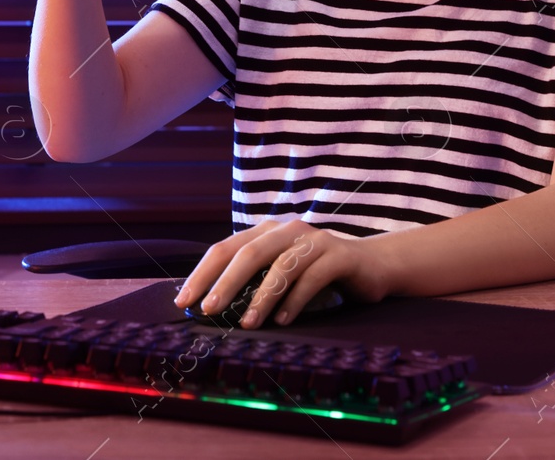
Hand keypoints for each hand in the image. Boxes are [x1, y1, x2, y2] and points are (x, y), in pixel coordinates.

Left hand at [171, 219, 392, 329]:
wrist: (371, 266)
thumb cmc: (316, 274)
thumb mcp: (280, 274)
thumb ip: (252, 282)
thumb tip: (209, 308)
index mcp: (266, 232)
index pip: (225, 248)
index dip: (202, 274)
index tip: (183, 301)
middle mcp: (287, 230)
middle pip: (249, 253)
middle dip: (225, 283)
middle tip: (208, 310)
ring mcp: (314, 240)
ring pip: (281, 266)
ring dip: (261, 297)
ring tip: (247, 323)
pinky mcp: (339, 256)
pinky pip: (313, 278)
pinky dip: (295, 301)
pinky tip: (284, 321)